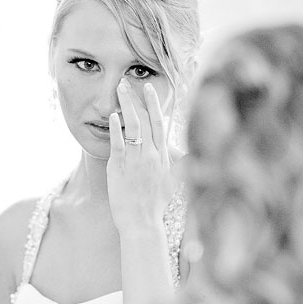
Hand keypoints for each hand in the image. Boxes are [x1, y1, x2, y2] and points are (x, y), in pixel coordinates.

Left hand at [107, 79, 172, 236]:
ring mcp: (136, 160)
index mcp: (163, 157)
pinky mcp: (121, 168)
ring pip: (133, 126)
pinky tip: (113, 115)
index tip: (150, 88)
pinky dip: (116, 128)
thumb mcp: (172, 183)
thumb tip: (189, 154)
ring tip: (119, 89)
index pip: (160, 124)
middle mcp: (152, 155)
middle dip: (138, 98)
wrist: (142, 223)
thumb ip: (179, 165)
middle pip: (146, 119)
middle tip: (129, 80)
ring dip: (126, 105)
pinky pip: (119, 143)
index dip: (155, 104)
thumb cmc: (155, 206)